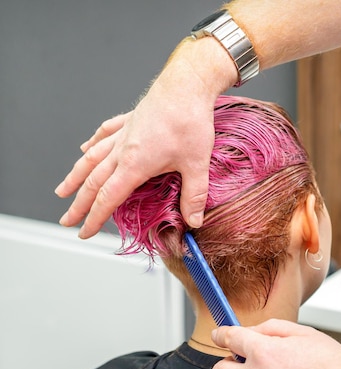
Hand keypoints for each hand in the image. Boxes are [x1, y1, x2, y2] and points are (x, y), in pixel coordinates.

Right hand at [55, 37, 236, 237]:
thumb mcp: (196, 164)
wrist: (187, 85)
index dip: (95, 218)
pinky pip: (105, 134)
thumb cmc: (190, 122)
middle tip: (67, 220)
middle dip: (79, 204)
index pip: (108, 198)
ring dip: (76, 176)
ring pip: (92, 158)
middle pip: (94, 181)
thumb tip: (195, 222)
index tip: (84, 232)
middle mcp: (122, 149)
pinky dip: (93, 144)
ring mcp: (124, 133)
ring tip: (63, 190)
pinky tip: (85, 148)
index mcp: (134, 164)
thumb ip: (193, 195)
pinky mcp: (131, 119)